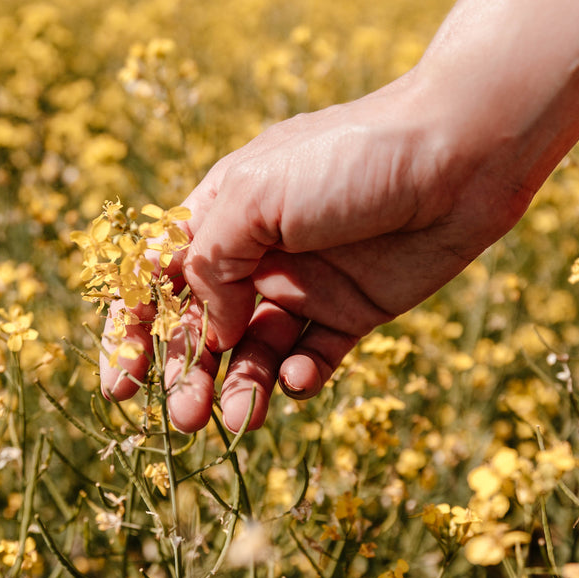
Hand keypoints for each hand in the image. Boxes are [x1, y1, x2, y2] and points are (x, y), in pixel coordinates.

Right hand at [99, 68, 528, 431]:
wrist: (457, 156)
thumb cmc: (349, 160)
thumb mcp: (255, 196)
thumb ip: (211, 263)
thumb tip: (208, 326)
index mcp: (221, 212)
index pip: (155, 279)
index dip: (131, 333)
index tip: (121, 388)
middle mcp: (257, 252)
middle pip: (200, 328)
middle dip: (185, 375)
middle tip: (183, 419)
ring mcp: (305, 284)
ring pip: (254, 353)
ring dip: (239, 388)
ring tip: (239, 421)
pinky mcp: (355, 310)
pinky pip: (314, 357)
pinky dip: (300, 376)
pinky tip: (301, 378)